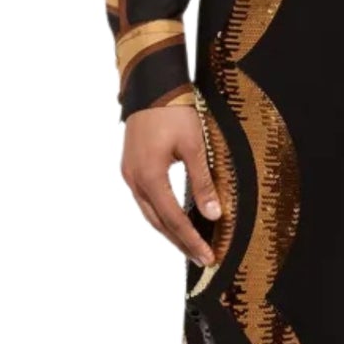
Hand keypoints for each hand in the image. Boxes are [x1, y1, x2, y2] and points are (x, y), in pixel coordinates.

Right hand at [121, 102, 220, 266]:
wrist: (151, 85)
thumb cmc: (173, 111)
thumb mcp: (195, 146)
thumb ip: (203, 183)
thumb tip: (214, 214)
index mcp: (150, 176)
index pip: (173, 219)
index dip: (191, 240)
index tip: (207, 256)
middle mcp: (135, 179)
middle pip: (158, 222)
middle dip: (180, 242)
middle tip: (201, 258)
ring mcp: (130, 173)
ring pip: (150, 212)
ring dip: (169, 231)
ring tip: (190, 245)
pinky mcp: (131, 167)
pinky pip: (146, 200)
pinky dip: (161, 214)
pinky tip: (174, 220)